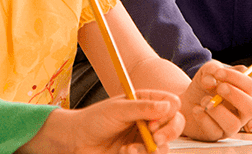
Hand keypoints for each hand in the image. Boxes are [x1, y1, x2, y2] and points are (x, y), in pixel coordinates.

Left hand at [20, 89, 184, 153]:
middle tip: (154, 139)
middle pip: (175, 125)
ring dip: (150, 149)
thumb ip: (143, 108)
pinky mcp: (139, 151)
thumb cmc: (93, 120)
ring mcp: (144, 136)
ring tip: (130, 149)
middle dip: (168, 134)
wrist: (76, 141)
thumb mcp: (118, 110)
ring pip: (165, 145)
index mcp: (145, 102)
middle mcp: (148, 119)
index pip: (171, 104)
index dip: (169, 114)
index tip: (155, 122)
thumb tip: (168, 105)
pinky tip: (125, 152)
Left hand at [179, 61, 251, 140]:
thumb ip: (212, 69)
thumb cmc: (203, 87)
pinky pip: (214, 131)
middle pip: (251, 108)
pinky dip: (203, 118)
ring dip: (217, 110)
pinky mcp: (215, 135)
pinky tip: (196, 109)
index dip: (236, 78)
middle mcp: (241, 111)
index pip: (249, 86)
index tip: (218, 73)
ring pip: (233, 124)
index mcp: (243, 93)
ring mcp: (229, 125)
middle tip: (219, 87)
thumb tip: (211, 81)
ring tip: (204, 100)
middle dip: (235, 95)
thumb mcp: (207, 72)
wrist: (187, 101)